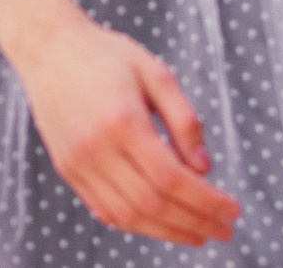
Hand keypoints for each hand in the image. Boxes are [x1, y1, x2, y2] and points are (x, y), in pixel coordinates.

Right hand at [15, 14, 240, 245]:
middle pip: (153, 203)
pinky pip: (104, 210)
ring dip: (168, 232)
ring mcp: (77, 162)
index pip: (172, 178)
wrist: (48, 48)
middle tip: (225, 230)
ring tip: (198, 234)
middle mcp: (96, 147)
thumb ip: (184, 119)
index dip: (207, 201)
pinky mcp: (67, 168)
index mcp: (123, 121)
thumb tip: (204, 168)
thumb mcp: (156, 73)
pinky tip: (161, 224)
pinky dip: (136, 225)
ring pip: (128, 215)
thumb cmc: (106, 55)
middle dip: (195, 222)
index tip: (234, 210)